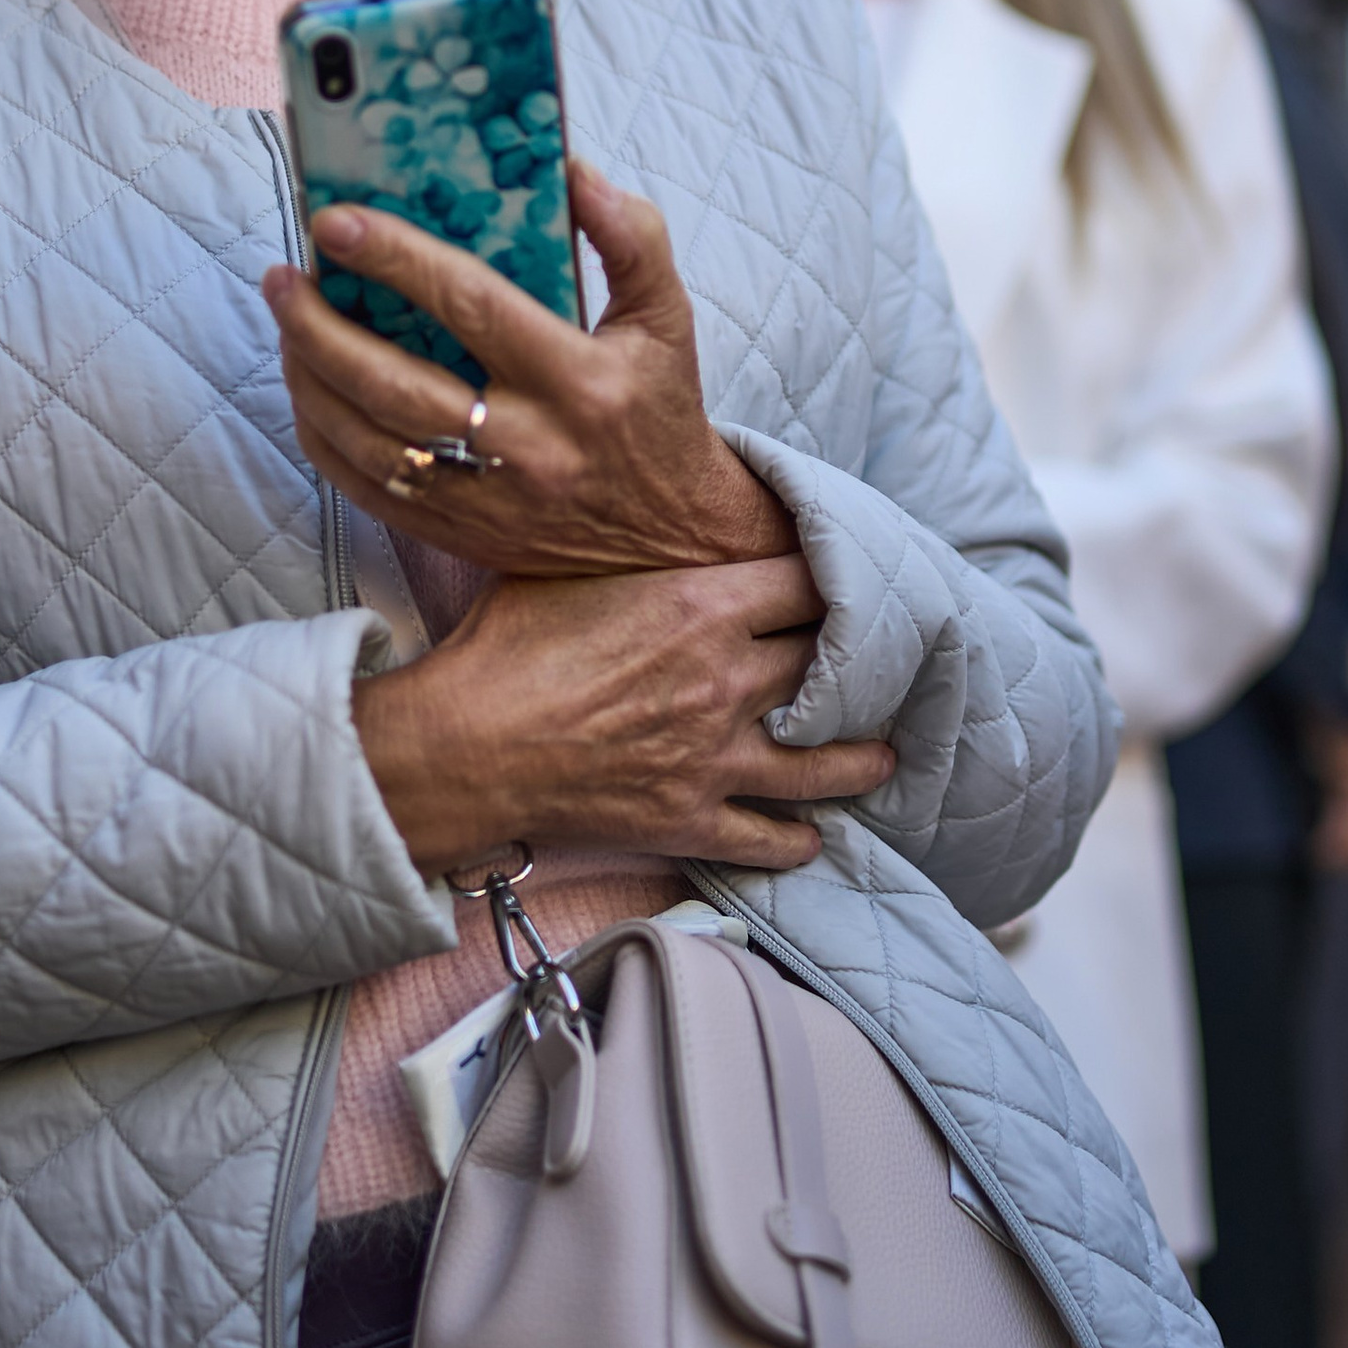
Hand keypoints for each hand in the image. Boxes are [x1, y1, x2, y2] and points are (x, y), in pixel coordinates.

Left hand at [265, 160, 793, 579]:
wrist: (672, 540)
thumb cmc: (659, 411)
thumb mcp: (667, 317)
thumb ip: (632, 237)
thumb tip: (573, 171)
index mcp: (580, 382)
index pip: (473, 306)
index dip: (397, 259)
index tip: (336, 222)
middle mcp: (529, 447)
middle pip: (397, 384)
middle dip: (321, 326)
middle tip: (283, 276)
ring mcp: (488, 501)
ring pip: (367, 442)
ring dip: (308, 377)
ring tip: (286, 321)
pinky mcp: (460, 536)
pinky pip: (366, 489)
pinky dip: (322, 435)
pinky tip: (306, 387)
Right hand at [355, 556, 893, 875]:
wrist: (464, 746)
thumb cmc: (504, 647)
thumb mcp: (567, 566)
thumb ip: (629, 546)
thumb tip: (639, 507)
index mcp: (705, 606)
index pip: (808, 581)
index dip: (833, 579)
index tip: (846, 582)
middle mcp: (729, 679)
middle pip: (829, 666)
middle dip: (858, 664)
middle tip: (881, 666)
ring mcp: (717, 755)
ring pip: (823, 762)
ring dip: (860, 761)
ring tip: (883, 758)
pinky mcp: (690, 816)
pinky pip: (766, 837)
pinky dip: (796, 840)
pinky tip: (811, 838)